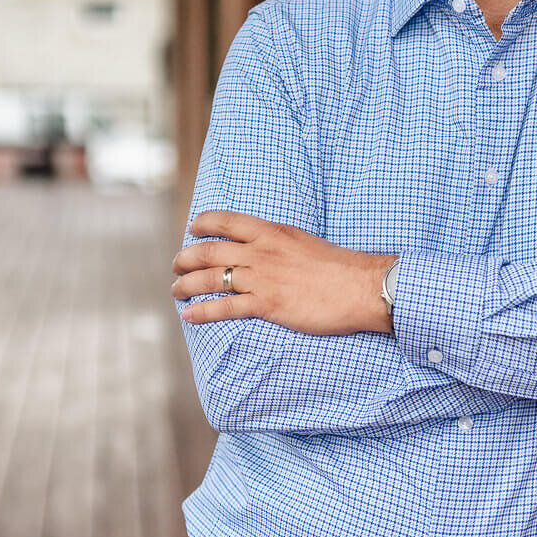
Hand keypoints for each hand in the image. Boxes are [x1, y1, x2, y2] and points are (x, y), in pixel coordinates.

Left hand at [172, 211, 396, 334]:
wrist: (360, 286)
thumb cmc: (340, 268)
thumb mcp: (304, 242)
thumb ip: (281, 245)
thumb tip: (267, 249)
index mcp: (273, 233)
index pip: (227, 221)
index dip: (203, 224)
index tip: (191, 229)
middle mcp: (262, 252)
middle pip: (210, 250)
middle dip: (186, 258)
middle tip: (176, 265)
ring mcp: (263, 278)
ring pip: (211, 278)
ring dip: (187, 285)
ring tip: (175, 291)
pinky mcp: (268, 304)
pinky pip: (225, 307)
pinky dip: (202, 311)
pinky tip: (189, 315)